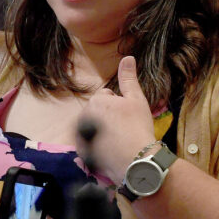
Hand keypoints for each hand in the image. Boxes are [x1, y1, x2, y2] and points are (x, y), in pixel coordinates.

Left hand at [78, 56, 157, 180]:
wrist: (135, 160)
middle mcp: (84, 116)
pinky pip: (89, 143)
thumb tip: (127, 57)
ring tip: (117, 140)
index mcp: (96, 101)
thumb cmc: (138, 128)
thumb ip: (129, 78)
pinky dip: (97, 145)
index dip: (119, 106)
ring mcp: (80, 134)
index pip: (106, 97)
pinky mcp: (81, 151)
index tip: (128, 117)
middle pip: (97, 112)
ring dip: (102, 131)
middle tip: (124, 129)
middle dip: (108, 117)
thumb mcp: (137, 100)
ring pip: (92, 127)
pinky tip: (110, 150)